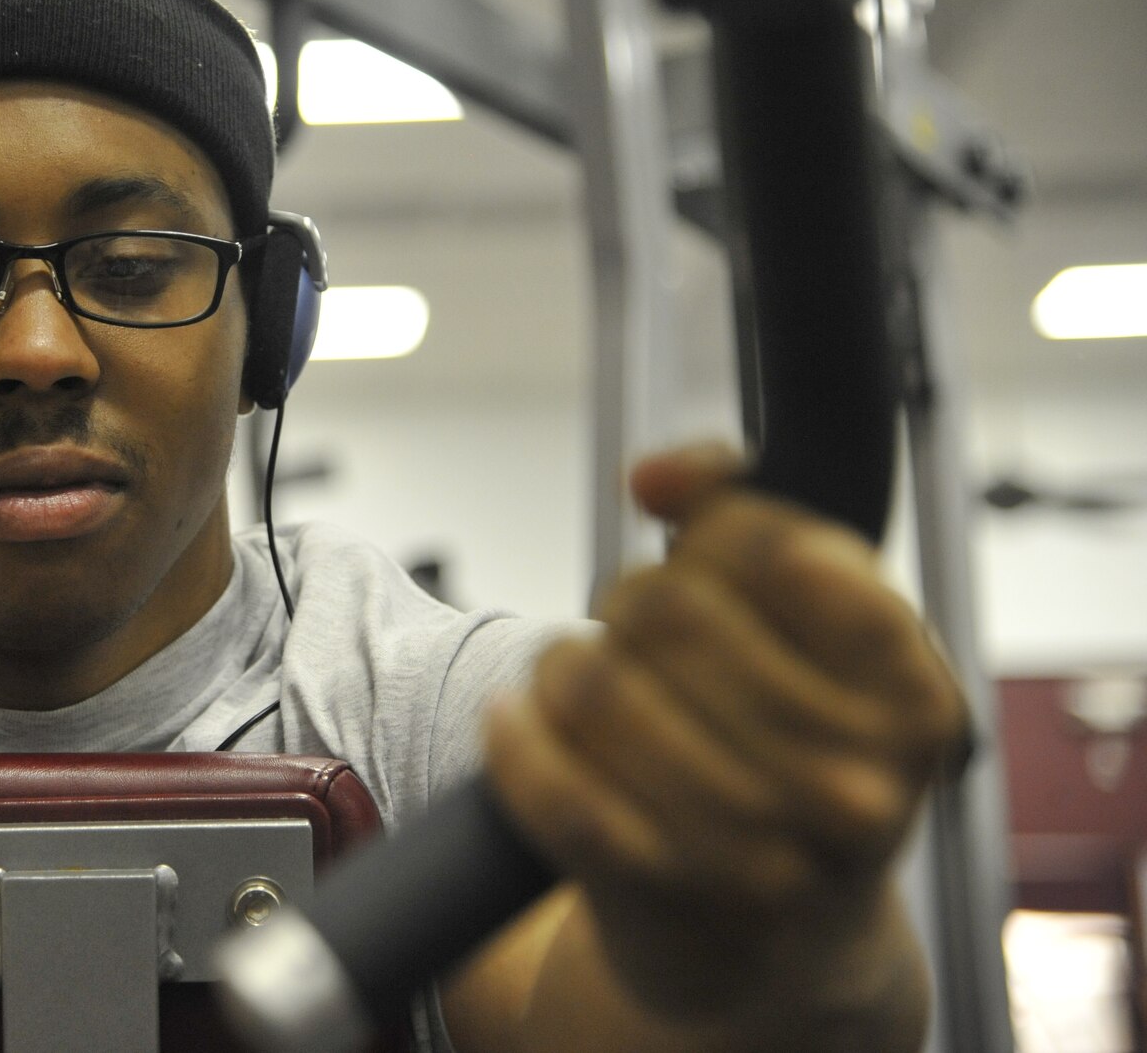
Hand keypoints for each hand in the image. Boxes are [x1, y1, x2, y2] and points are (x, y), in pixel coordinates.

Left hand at [483, 445, 967, 1029]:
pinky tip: (519, 720)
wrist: (776, 950)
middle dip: (629, 599)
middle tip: (633, 630)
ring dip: (561, 664)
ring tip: (577, 680)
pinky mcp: (658, 894)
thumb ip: (748, 517)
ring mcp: (758, 851)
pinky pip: (548, 776)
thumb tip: (656, 474)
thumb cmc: (791, 758)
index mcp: (912, 703)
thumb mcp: (819, 639)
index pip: (782, 548)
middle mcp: (852, 785)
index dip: (714, 528)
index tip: (697, 549)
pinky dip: (513, 734)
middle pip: (668, 607)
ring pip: (595, 681)